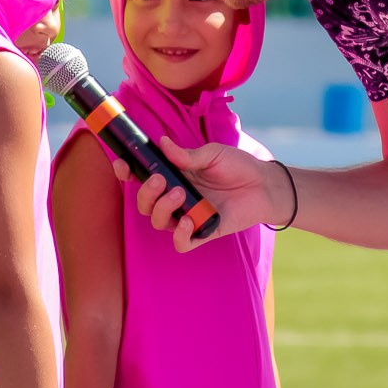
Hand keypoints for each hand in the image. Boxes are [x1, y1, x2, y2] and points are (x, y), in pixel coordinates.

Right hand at [117, 138, 285, 252]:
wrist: (264, 185)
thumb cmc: (238, 166)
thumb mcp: (213, 154)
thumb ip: (187, 154)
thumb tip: (162, 143)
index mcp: (174, 176)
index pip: (142, 178)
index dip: (127, 173)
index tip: (123, 164)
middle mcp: (176, 198)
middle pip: (145, 204)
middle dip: (145, 193)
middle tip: (160, 180)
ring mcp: (188, 216)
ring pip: (158, 222)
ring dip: (162, 208)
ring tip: (180, 194)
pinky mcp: (203, 233)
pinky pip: (181, 243)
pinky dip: (180, 234)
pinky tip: (189, 219)